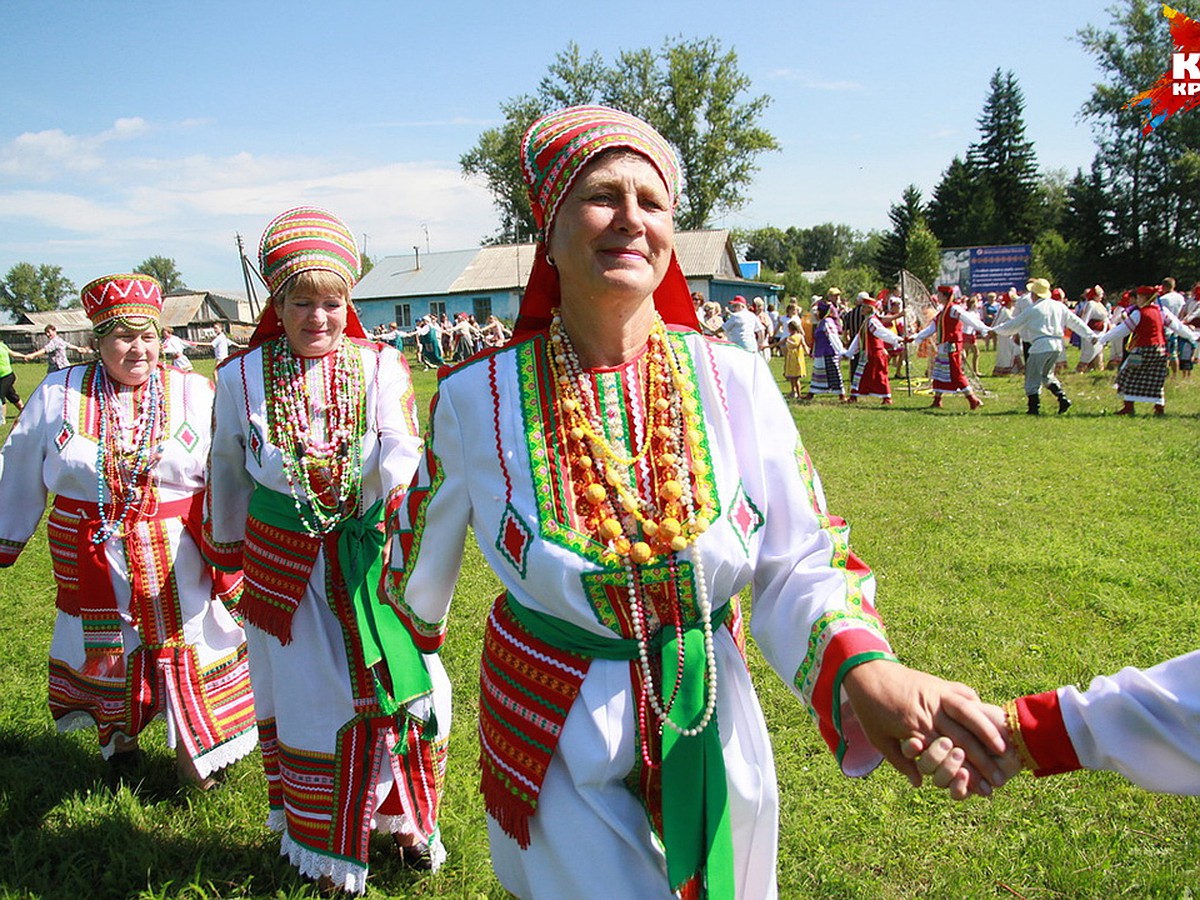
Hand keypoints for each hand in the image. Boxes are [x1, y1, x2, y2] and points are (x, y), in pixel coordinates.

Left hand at [841, 659, 1010, 797]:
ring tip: (1005, 749)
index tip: (983, 789)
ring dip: (988, 732)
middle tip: (1001, 778)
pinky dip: (976, 705)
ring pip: (969, 714)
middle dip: (984, 761)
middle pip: (963, 739)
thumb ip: (900, 762)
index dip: (968, 774)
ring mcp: (936, 694)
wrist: (864, 672)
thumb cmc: (868, 708)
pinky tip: (990, 716)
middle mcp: (929, 711)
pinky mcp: (938, 682)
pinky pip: (962, 693)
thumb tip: (919, 783)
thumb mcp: (878, 739)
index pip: (948, 756)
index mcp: (915, 728)